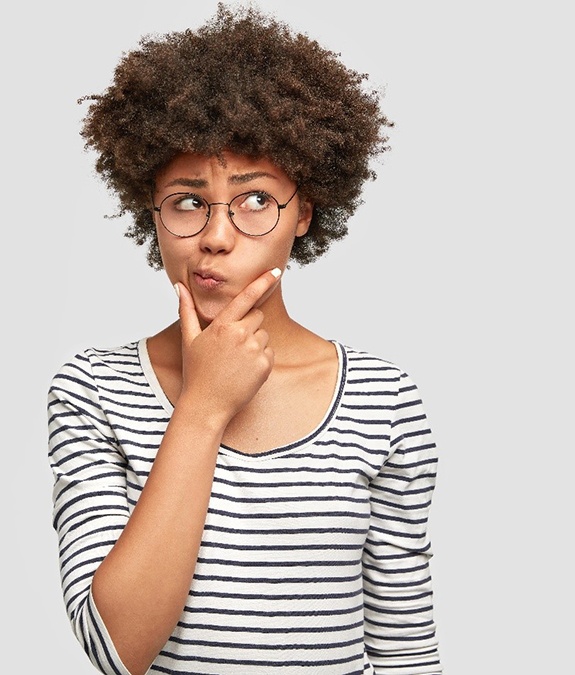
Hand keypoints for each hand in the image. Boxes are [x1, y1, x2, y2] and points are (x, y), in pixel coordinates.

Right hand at [174, 268, 280, 422]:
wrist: (207, 405)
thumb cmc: (196, 372)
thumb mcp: (189, 339)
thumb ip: (186, 309)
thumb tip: (178, 286)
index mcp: (222, 325)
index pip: (246, 297)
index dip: (262, 282)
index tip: (275, 270)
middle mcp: (241, 335)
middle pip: (257, 315)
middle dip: (249, 324)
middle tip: (232, 344)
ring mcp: (255, 350)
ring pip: (264, 334)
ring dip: (254, 342)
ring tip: (236, 360)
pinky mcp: (265, 365)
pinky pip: (269, 352)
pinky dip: (260, 358)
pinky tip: (244, 370)